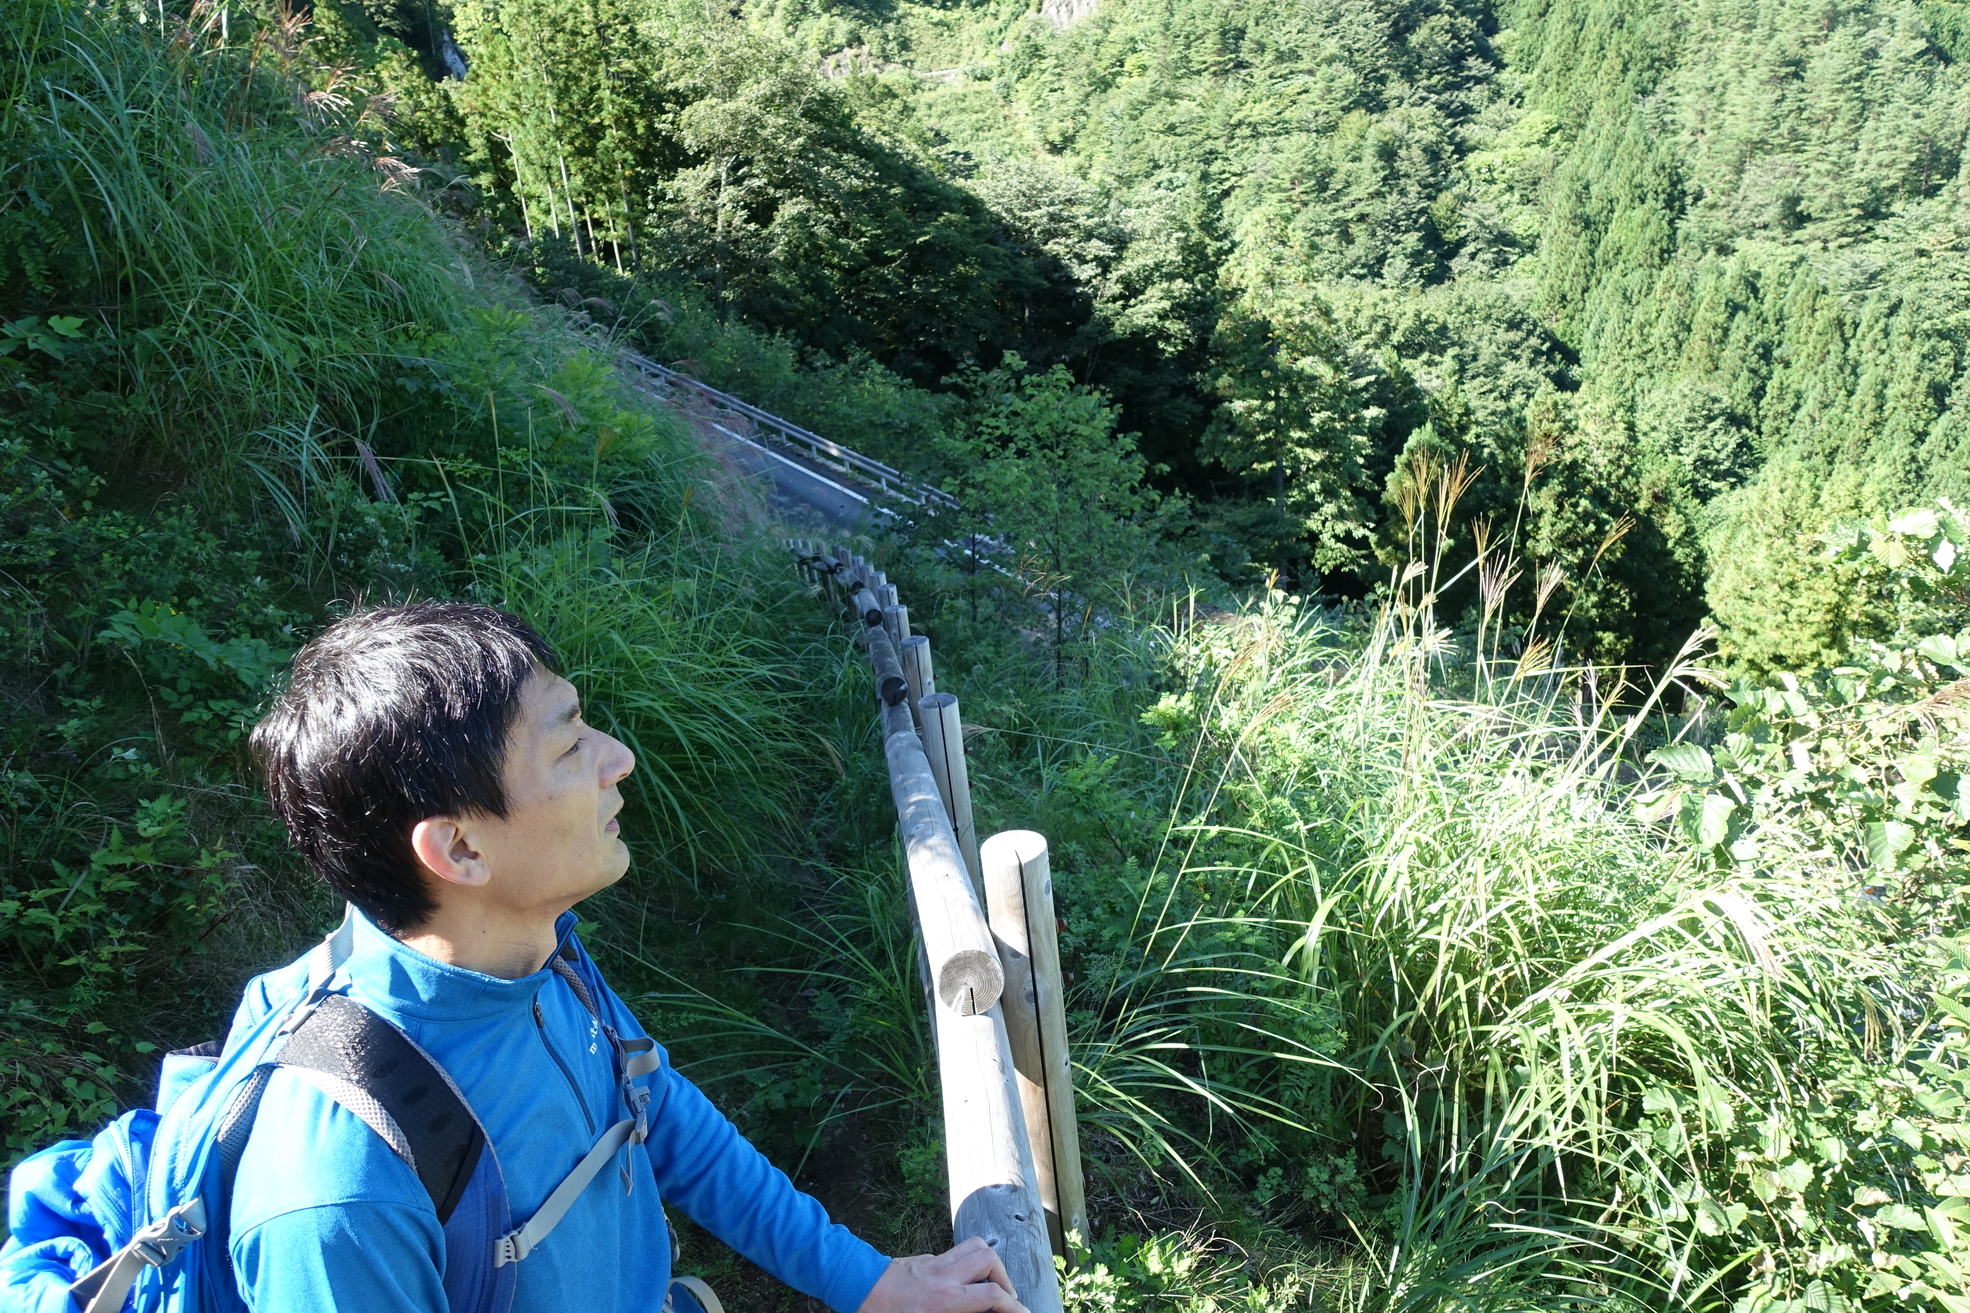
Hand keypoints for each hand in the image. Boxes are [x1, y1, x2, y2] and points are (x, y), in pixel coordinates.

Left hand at [855, 1237, 1028, 1312]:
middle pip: (989, 1259)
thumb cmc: (881, 1312)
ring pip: (974, 1247)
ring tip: (991, 1283)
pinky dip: (966, 1264)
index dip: (1013, 1306)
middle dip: (1005, 1278)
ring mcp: (933, 1263)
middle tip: (1005, 1297)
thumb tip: (974, 1308)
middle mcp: (943, 1276)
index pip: (991, 1295)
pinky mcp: (924, 1258)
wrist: (852, 1285)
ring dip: (989, 1263)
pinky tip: (961, 1282)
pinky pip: (954, 1254)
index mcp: (944, 1299)